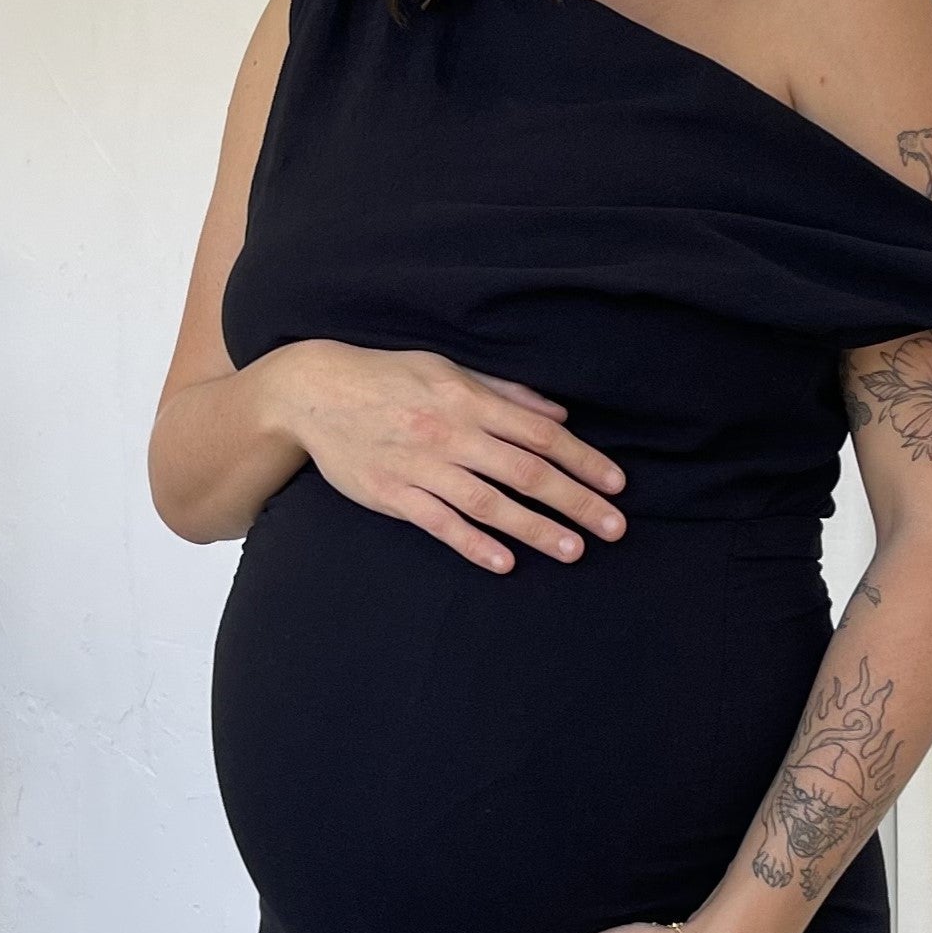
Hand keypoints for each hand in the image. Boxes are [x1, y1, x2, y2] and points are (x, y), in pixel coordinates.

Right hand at [271, 340, 626, 571]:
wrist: (315, 391)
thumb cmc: (388, 378)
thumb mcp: (448, 370)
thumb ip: (505, 394)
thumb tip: (558, 414)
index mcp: (469, 400)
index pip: (540, 434)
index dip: (583, 459)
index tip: (617, 484)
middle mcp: (451, 433)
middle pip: (526, 472)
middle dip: (576, 501)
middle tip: (614, 527)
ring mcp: (422, 466)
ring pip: (490, 503)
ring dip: (535, 529)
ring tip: (573, 551)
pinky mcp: (393, 494)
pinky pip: (441, 524)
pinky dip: (474, 544)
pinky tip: (505, 562)